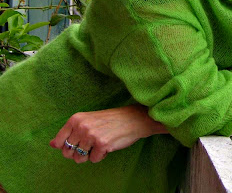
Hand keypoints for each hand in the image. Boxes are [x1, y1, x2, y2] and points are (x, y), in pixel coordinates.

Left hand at [49, 104, 166, 163]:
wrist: (133, 119)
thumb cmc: (110, 120)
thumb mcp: (87, 121)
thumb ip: (69, 132)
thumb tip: (51, 145)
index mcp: (76, 119)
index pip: (59, 142)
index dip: (67, 147)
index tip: (79, 142)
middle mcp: (81, 126)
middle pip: (68, 153)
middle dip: (79, 153)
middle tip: (91, 144)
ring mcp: (91, 135)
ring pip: (79, 158)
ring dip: (90, 155)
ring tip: (100, 144)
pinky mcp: (102, 144)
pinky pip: (93, 160)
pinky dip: (101, 155)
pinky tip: (108, 145)